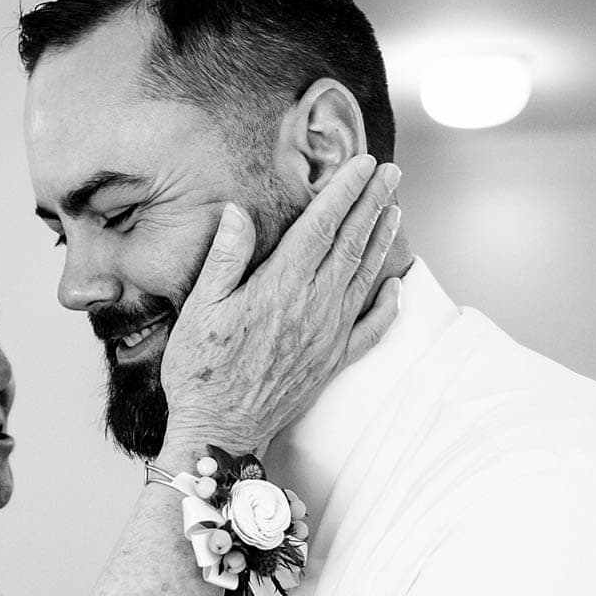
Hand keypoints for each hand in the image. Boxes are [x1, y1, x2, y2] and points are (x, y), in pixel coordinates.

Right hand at [161, 154, 401, 454]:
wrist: (218, 431)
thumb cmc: (199, 371)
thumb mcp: (199, 309)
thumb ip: (224, 258)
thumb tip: (238, 212)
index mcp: (280, 288)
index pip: (321, 227)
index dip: (344, 192)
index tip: (363, 164)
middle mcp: (313, 308)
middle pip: (351, 245)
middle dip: (372, 204)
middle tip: (391, 172)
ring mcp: (327, 337)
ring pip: (364, 278)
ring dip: (381, 240)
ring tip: (395, 209)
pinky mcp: (331, 362)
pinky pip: (370, 328)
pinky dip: (387, 305)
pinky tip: (396, 285)